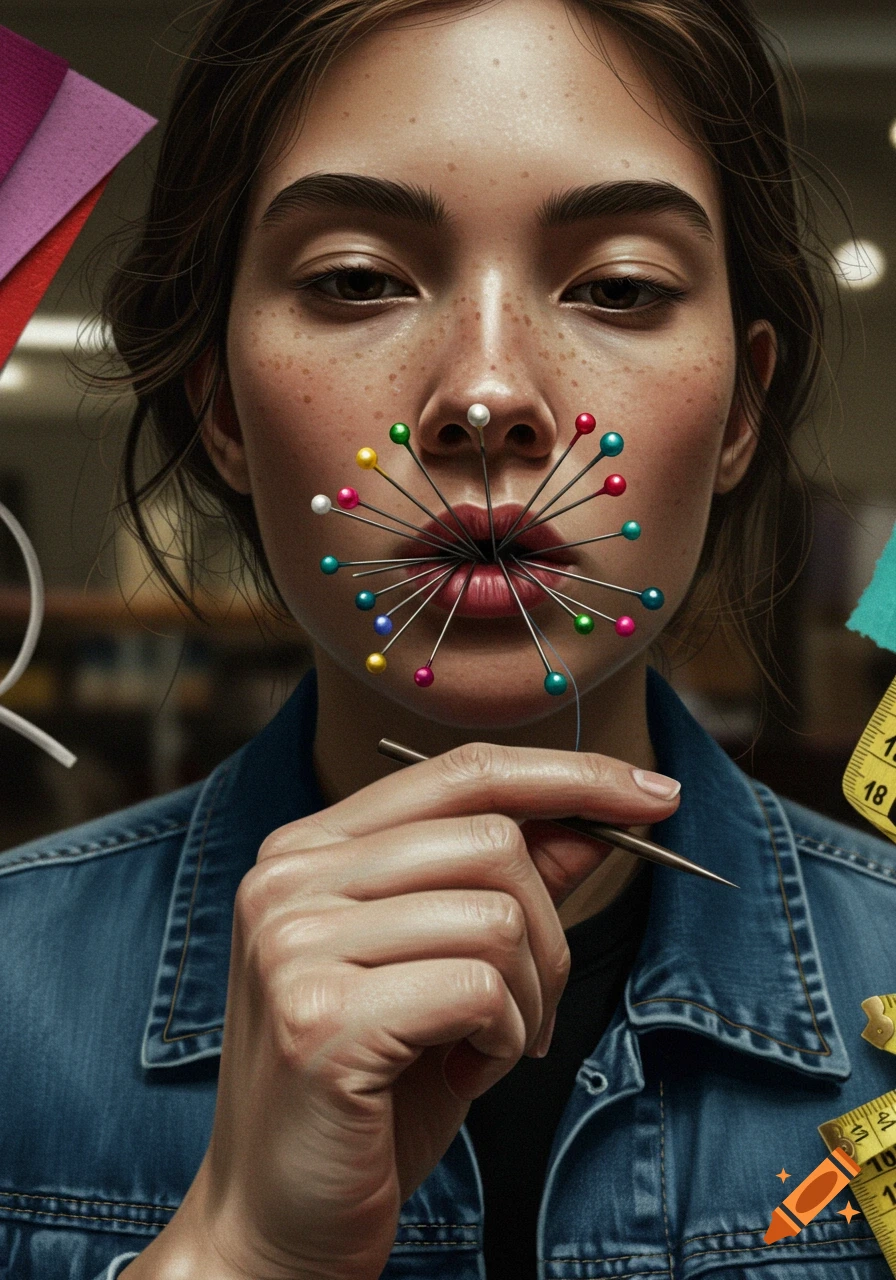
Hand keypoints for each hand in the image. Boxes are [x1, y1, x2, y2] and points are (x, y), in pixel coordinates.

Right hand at [127, 742, 678, 1279]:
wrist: (281, 1223)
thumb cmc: (369, 1094)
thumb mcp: (444, 972)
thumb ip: (504, 887)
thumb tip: (587, 821)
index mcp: (311, 850)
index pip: (462, 772)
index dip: (570, 774)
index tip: (654, 793)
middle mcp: (289, 879)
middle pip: (493, 841)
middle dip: (553, 931)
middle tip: (536, 1008)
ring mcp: (294, 943)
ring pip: (497, 916)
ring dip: (530, 996)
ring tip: (493, 1047)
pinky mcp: (319, 1017)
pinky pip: (480, 989)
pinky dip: (506, 1038)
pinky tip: (465, 1073)